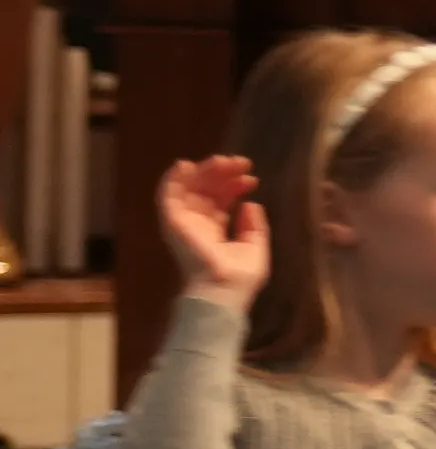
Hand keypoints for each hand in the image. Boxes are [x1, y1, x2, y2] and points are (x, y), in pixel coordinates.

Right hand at [156, 154, 265, 303]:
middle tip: (242, 162)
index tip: (252, 178)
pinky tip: (186, 165)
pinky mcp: (173, 222)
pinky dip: (173, 179)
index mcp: (214, 231)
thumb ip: (253, 226)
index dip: (234, 186)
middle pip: (206, 191)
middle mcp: (197, 225)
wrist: (224, 288)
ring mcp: (184, 222)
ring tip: (224, 160)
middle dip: (223, 174)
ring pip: (189, 188)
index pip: (220, 201)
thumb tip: (250, 205)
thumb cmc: (240, 276)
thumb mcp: (255, 247)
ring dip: (204, 171)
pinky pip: (167, 196)